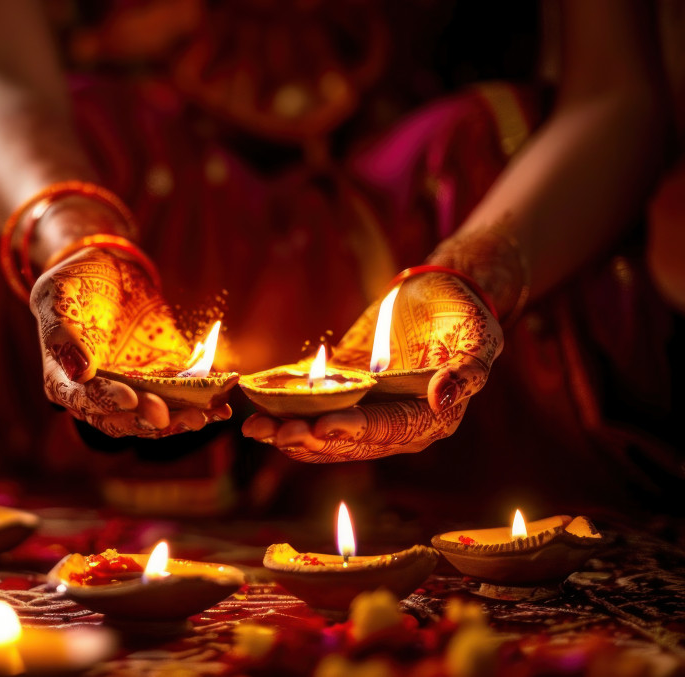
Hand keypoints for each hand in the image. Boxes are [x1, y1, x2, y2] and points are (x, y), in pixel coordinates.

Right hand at [31, 247, 231, 437]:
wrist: (108, 271)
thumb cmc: (73, 281)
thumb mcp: (57, 295)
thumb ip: (61, 333)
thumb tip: (78, 371)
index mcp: (64, 379)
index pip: (84, 399)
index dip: (106, 401)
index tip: (131, 398)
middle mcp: (98, 393)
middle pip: (121, 419)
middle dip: (146, 420)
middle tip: (167, 414)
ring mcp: (132, 390)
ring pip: (153, 418)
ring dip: (178, 421)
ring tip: (203, 416)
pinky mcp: (161, 381)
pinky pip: (180, 400)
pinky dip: (200, 405)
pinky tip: (220, 406)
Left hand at [242, 271, 502, 461]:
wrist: (439, 295)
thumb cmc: (466, 316)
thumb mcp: (478, 338)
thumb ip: (467, 371)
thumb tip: (443, 398)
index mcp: (431, 419)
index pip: (388, 429)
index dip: (354, 430)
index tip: (322, 427)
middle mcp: (395, 425)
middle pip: (349, 439)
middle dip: (311, 437)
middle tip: (278, 432)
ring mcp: (365, 411)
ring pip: (323, 430)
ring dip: (289, 432)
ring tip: (256, 428)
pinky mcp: (344, 393)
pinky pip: (310, 406)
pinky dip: (283, 408)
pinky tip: (255, 409)